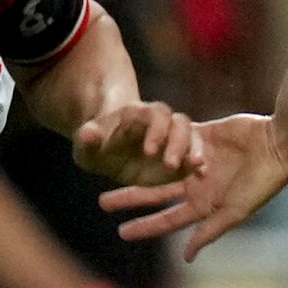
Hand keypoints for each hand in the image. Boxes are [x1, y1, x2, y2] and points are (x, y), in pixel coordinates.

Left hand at [73, 100, 205, 185]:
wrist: (108, 152)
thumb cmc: (97, 147)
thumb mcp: (86, 146)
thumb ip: (87, 139)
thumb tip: (87, 134)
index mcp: (137, 115)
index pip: (152, 114)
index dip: (155, 129)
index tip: (149, 151)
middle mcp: (159, 122)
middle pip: (177, 122)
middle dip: (177, 141)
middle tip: (170, 164)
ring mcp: (172, 136)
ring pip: (191, 135)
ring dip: (194, 149)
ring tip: (196, 166)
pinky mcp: (181, 152)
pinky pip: (195, 153)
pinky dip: (199, 161)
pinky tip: (201, 174)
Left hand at [101, 112, 287, 258]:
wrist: (279, 145)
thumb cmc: (260, 183)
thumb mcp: (234, 212)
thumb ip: (209, 232)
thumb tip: (186, 258)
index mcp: (204, 206)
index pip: (167, 219)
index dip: (144, 226)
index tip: (121, 232)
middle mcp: (197, 185)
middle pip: (156, 194)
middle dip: (131, 198)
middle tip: (103, 201)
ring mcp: (197, 160)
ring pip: (159, 166)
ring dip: (139, 167)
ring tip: (114, 165)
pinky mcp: (201, 136)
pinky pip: (174, 138)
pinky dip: (158, 138)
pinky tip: (136, 138)